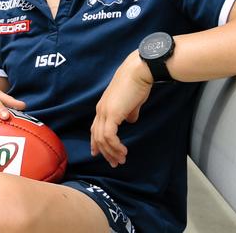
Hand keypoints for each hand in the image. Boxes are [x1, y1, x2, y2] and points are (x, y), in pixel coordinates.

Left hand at [90, 51, 152, 166]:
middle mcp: (101, 110)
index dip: (96, 142)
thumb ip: (129, 112)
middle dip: (105, 152)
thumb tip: (130, 120)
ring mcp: (105, 112)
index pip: (96, 127)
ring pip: (102, 139)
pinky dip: (115, 146)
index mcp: (104, 106)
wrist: (139, 72)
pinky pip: (109, 136)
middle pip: (97, 136)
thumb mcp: (132, 102)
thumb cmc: (138, 83)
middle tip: (114, 163)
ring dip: (111, 152)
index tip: (99, 154)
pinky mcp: (112, 114)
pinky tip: (123, 151)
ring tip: (121, 160)